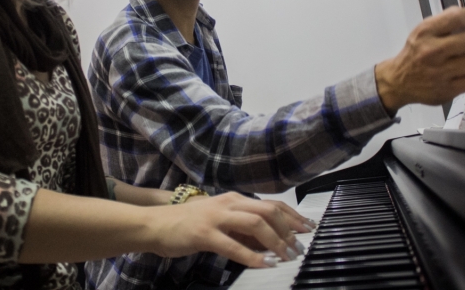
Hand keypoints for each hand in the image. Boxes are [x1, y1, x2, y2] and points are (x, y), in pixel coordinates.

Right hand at [144, 192, 311, 267]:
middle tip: (298, 247)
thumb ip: (244, 230)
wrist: (155, 224)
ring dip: (275, 242)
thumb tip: (270, 242)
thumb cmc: (188, 224)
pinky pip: (233, 245)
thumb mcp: (221, 222)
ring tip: (285, 256)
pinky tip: (263, 264)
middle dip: (288, 230)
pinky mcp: (204, 233)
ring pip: (255, 223)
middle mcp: (229, 203)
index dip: (293, 216)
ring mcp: (216, 216)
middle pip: (268, 210)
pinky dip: (252, 256)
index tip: (308, 228)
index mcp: (235, 199)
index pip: (272, 204)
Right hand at [374, 7, 464, 111]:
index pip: (457, 17)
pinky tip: (462, 75)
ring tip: (463, 62)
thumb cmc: (415, 54)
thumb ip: (445, 23)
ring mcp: (439, 72)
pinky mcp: (446, 90)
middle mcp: (431, 51)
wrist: (398, 81)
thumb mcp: (422, 32)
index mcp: (425, 33)